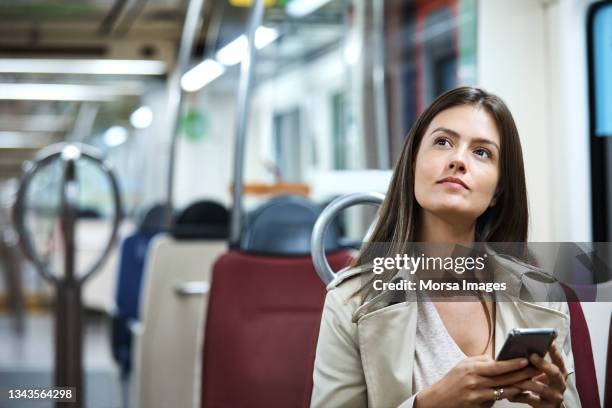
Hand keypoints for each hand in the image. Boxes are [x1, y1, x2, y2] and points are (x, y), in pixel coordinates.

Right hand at [415, 355, 540, 407]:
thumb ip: (481, 361)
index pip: (496, 366)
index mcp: (472, 369)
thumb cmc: (452, 380)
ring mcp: (477, 396)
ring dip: (520, 387)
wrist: (439, 399)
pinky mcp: (479, 407)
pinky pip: (497, 401)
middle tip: (537, 371)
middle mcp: (475, 382)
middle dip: (523, 374)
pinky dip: (509, 396)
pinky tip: (519, 393)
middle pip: (504, 379)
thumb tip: (498, 359)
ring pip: (504, 391)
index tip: (525, 360)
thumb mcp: (463, 365)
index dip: (512, 364)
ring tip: (533, 382)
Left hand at [508, 342, 567, 406]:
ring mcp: (554, 396)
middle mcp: (560, 384)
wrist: (547, 407)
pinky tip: (509, 394)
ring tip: (513, 377)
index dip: (555, 351)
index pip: (559, 360)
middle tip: (531, 355)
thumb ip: (535, 364)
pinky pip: (530, 400)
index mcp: (559, 373)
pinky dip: (518, 396)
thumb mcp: (541, 374)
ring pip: (540, 387)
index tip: (549, 341)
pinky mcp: (546, 407)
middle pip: (555, 372)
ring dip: (525, 381)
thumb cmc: (540, 385)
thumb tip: (519, 346)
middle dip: (543, 364)